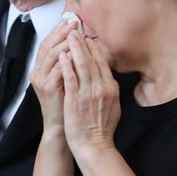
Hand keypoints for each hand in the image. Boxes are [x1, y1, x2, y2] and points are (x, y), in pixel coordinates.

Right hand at [30, 22, 72, 132]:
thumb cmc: (68, 104)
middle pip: (47, 46)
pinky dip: (66, 59)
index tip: (71, 21)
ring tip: (75, 34)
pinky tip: (75, 52)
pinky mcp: (47, 88)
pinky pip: (56, 69)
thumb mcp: (68, 80)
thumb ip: (71, 64)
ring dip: (64, 43)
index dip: (59, 32)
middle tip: (73, 23)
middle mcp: (37, 72)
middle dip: (61, 33)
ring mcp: (40, 80)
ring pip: (51, 55)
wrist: (62, 128)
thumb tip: (82, 45)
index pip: (49, 44)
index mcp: (42, 69)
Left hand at [58, 34, 118, 156]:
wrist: (94, 145)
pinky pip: (71, 78)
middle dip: (83, 43)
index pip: (103, 63)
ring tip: (68, 36)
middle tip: (76, 30)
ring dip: (74, 48)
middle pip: (92, 60)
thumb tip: (107, 78)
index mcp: (111, 88)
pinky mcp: (75, 99)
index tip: (88, 39)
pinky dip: (66, 65)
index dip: (94, 49)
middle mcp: (101, 88)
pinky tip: (62, 55)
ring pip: (81, 65)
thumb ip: (110, 90)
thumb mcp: (114, 106)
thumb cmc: (102, 129)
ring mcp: (88, 93)